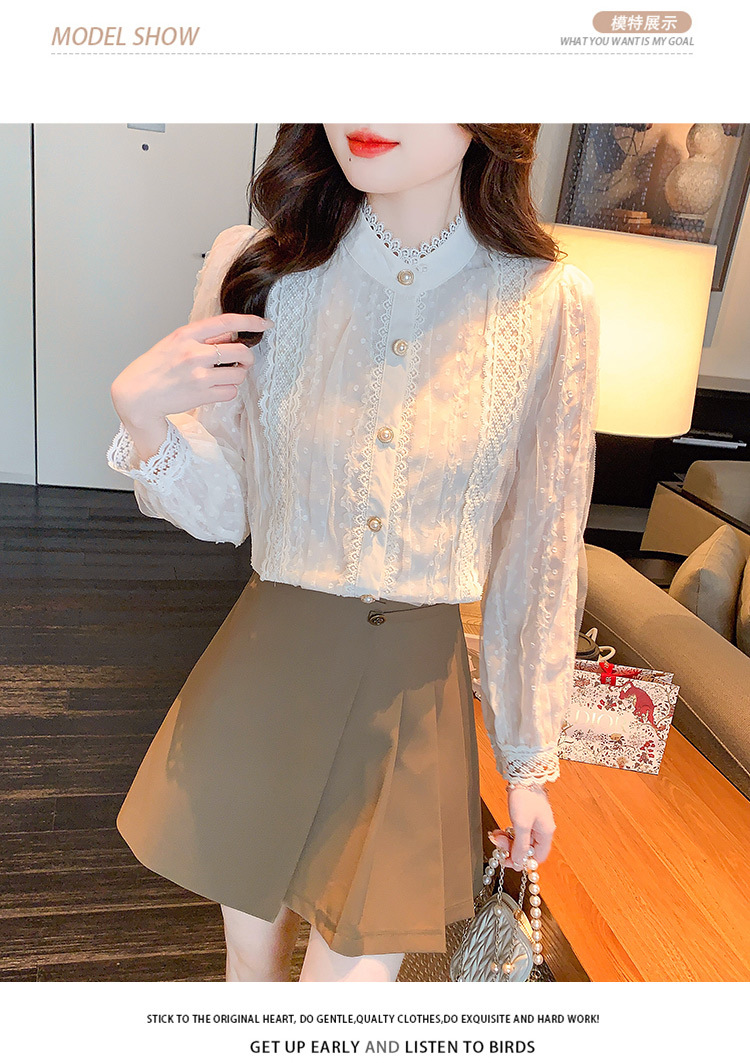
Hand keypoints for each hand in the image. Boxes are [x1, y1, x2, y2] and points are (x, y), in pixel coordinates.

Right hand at [110, 312, 273, 426]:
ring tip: (224, 375)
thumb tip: (231, 335)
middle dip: (248, 358)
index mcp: (186, 335)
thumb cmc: (156, 367)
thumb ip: (202, 338)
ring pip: (239, 374)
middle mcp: (194, 353)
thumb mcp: (175, 342)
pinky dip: (228, 390)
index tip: (265, 324)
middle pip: (241, 351)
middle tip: (243, 361)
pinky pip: (231, 391)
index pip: (226, 322)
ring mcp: (199, 375)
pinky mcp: (202, 395)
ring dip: (238, 375)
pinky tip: (216, 388)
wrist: (138, 394)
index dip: (250, 322)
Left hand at [487, 786, 555, 868]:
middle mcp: (542, 829)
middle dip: (511, 849)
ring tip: (496, 836)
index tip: (509, 860)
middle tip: (498, 844)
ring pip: (520, 840)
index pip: (537, 857)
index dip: (523, 861)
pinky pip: (517, 831)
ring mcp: (534, 822)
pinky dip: (507, 833)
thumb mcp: (521, 824)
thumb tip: (519, 863)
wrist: (522, 774)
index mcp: (546, 832)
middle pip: (528, 849)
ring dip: (507, 841)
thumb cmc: (525, 796)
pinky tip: (499, 831)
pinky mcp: (526, 816)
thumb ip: (520, 845)